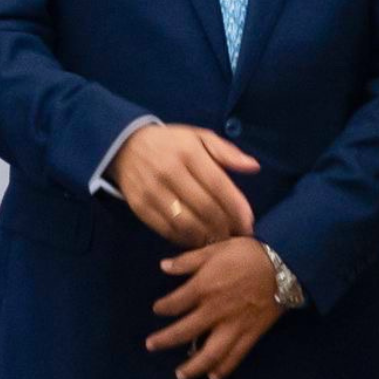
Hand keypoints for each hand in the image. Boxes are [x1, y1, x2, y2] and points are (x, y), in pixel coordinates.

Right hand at [108, 124, 259, 248]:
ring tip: (221, 241)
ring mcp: (153, 192)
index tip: (249, 223)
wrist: (125, 146)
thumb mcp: (200, 137)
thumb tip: (253, 167)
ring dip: (208, 237)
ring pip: (186, 224)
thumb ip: (227, 152)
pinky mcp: (140, 208)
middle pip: (205, 208)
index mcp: (189, 152)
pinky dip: (186, 240)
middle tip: (238, 236)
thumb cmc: (171, 143)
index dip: (237, 208)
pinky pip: (167, 231)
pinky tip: (199, 240)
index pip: (219, 185)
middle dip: (226, 227)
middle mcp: (170, 172)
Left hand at [147, 238, 283, 378]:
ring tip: (180, 374)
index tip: (157, 309)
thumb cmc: (249, 252)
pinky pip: (235, 355)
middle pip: (184, 331)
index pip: (175, 303)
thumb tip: (163, 266)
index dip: (162, 307)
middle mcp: (215, 311)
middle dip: (165, 340)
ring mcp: (233, 325)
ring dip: (192, 366)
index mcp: (204, 287)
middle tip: (151, 345)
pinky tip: (213, 376)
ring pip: (209, 353)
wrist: (285, 263)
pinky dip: (224, 368)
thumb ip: (188, 259)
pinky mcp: (251, 334)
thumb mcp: (216, 248)